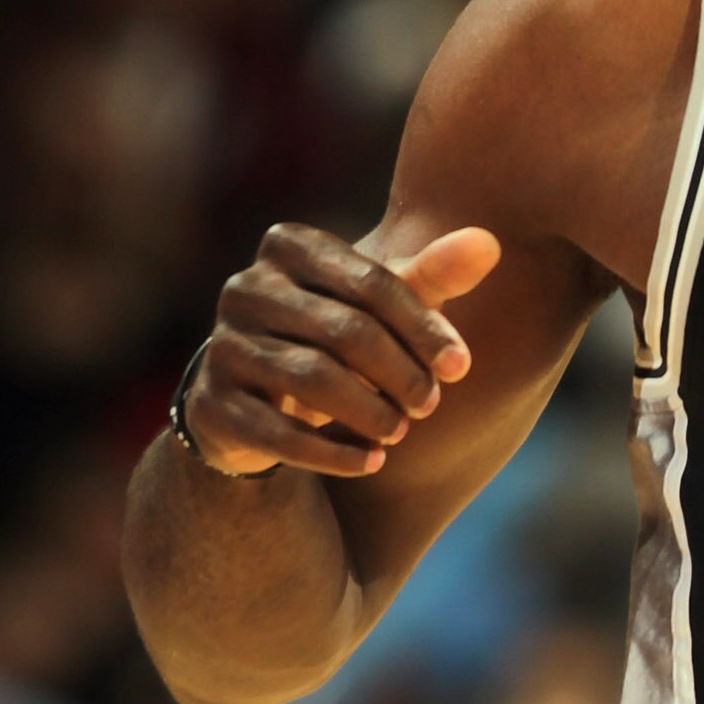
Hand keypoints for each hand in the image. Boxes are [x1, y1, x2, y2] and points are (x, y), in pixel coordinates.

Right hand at [182, 223, 495, 478]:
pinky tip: (371, 462)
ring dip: (369, 412)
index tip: (460, 367)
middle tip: (430, 406)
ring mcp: (223, 345)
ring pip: (312, 379)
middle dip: (399, 374)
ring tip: (400, 432)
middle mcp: (246, 288)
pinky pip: (279, 432)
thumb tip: (490, 241)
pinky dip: (333, 453)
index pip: (371, 283)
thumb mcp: (382, 305)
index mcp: (289, 247)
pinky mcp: (212, 404)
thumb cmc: (334, 337)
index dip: (423, 327)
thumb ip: (432, 275)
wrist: (256, 397)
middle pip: (345, 331)